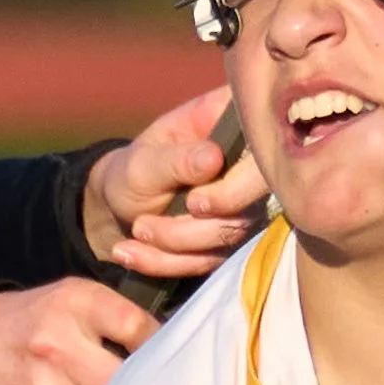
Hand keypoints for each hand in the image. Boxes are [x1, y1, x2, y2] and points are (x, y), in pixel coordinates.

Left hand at [82, 87, 270, 279]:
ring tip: (137, 230)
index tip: (194, 200)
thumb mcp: (143, 162)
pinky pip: (209, 261)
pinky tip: (130, 253)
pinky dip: (166, 262)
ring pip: (229, 235)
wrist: (119, 210)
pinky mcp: (233, 241)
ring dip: (174, 242)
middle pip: (254, 200)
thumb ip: (176, 161)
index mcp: (232, 122)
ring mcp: (245, 205)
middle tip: (147, 221)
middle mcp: (248, 166)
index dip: (242, 180)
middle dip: (197, 222)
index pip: (264, 144)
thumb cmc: (133, 172)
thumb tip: (213, 158)